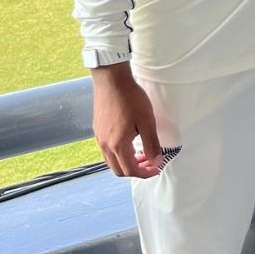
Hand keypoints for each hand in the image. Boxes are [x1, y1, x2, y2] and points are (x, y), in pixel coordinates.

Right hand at [90, 63, 164, 178]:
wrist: (111, 79)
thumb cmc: (130, 98)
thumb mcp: (147, 121)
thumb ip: (151, 144)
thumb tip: (156, 161)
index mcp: (117, 145)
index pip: (130, 170)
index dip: (145, 173)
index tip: (156, 168)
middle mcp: (105, 144)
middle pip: (118, 170)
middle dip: (136, 170)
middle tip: (150, 162)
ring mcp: (99, 137)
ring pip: (111, 160)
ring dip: (127, 161)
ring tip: (142, 153)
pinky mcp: (97, 129)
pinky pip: (107, 149)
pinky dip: (120, 152)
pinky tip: (131, 142)